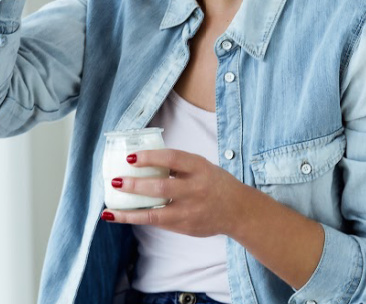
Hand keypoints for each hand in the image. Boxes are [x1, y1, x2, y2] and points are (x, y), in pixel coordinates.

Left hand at [101, 149, 242, 236]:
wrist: (237, 210)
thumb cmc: (213, 182)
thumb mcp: (201, 166)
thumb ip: (177, 164)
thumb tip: (143, 158)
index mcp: (199, 168)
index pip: (172, 159)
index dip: (150, 157)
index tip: (130, 157)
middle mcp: (195, 189)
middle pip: (161, 187)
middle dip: (136, 185)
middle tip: (116, 181)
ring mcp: (189, 211)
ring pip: (155, 213)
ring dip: (130, 212)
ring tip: (110, 209)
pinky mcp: (184, 227)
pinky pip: (157, 222)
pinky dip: (138, 219)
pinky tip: (121, 217)